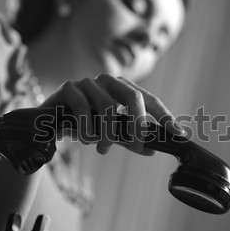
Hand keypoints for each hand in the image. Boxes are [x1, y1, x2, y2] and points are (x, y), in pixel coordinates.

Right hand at [41, 74, 185, 154]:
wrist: (50, 121)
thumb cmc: (85, 124)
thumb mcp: (112, 133)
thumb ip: (131, 139)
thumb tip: (154, 150)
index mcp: (124, 88)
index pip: (151, 100)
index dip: (166, 117)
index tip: (179, 134)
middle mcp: (109, 81)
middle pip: (133, 97)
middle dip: (138, 125)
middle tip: (137, 146)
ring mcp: (89, 82)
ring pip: (108, 106)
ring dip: (109, 133)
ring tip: (103, 148)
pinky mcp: (69, 88)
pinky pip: (84, 109)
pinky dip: (88, 130)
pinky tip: (88, 140)